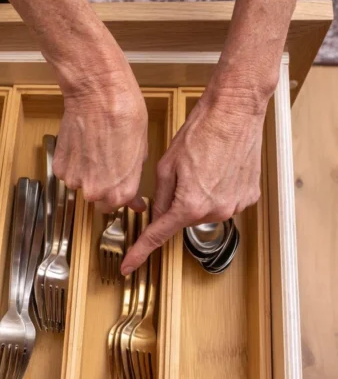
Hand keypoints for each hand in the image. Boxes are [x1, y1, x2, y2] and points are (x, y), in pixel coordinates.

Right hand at [52, 52, 148, 213]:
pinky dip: (74, 162)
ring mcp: (76, 180)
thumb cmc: (125, 115)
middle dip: (104, 186)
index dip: (123, 197)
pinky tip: (82, 144)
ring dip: (87, 173)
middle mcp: (97, 191)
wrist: (98, 94)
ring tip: (94, 149)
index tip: (126, 193)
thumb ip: (133, 177)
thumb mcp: (141, 150)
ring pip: (81, 184)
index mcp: (122, 190)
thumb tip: (133, 196)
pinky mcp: (60, 167)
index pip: (119, 205)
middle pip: (99, 199)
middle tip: (108, 162)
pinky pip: (68, 172)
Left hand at [122, 83, 266, 274]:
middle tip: (184, 173)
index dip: (140, 252)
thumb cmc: (201, 132)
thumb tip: (159, 214)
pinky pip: (226, 201)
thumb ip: (161, 197)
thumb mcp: (167, 165)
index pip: (158, 236)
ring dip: (201, 195)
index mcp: (189, 206)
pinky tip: (220, 168)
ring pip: (206, 210)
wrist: (235, 112)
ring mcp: (235, 206)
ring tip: (205, 166)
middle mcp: (215, 211)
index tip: (128, 266)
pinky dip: (220, 190)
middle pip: (185, 218)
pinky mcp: (249, 196)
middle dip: (180, 201)